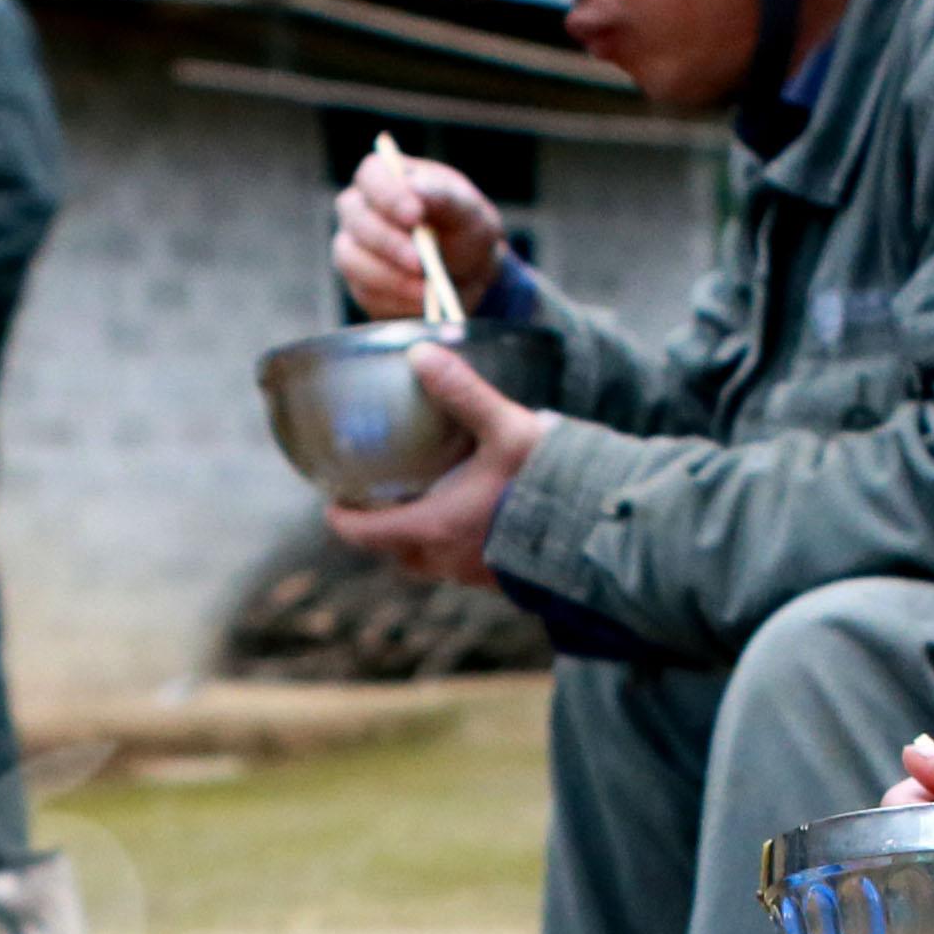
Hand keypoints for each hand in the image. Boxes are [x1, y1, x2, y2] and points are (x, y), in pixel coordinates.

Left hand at [324, 341, 538, 588]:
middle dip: (381, 530)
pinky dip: (454, 546)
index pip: (365, 533)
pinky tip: (474, 519)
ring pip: (429, 562)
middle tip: (378, 502)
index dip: (341, 519)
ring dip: (420, 539)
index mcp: (434, 527)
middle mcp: (447, 559)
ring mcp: (475, 575)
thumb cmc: (551, 483)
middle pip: (396, 552)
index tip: (332, 505)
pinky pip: (462, 566)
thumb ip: (462, 391)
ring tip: (426, 506)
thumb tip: (420, 353)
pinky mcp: (504, 580)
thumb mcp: (504, 428)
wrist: (601, 531)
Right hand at [331, 147, 503, 322]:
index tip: (415, 216)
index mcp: (386, 178)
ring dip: (390, 277)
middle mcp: (360, 209)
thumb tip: (416, 186)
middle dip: (388, 243)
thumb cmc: (463, 230)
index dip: (389, 196)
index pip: (372, 175)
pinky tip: (421, 302)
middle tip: (420, 262)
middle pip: (356, 219)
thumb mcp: (467, 211)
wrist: (466, 273)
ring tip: (426, 290)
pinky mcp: (359, 283)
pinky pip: (365, 292)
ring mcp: (354, 246)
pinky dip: (395, 300)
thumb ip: (444, 196)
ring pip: (352, 259)